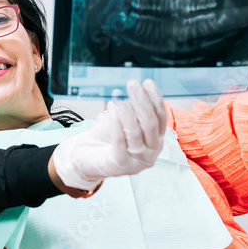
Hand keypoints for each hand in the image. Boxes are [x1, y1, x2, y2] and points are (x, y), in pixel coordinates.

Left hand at [51, 80, 166, 191]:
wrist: (86, 158)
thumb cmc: (106, 139)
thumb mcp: (123, 121)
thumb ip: (132, 110)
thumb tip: (136, 91)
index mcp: (155, 139)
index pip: (160, 117)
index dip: (155, 98)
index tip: (147, 83)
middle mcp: (151, 152)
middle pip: (151, 123)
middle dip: (142, 102)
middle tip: (133, 85)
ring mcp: (137, 161)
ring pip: (136, 133)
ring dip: (127, 113)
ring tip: (118, 100)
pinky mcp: (121, 165)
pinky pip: (120, 141)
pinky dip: (116, 123)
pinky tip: (112, 109)